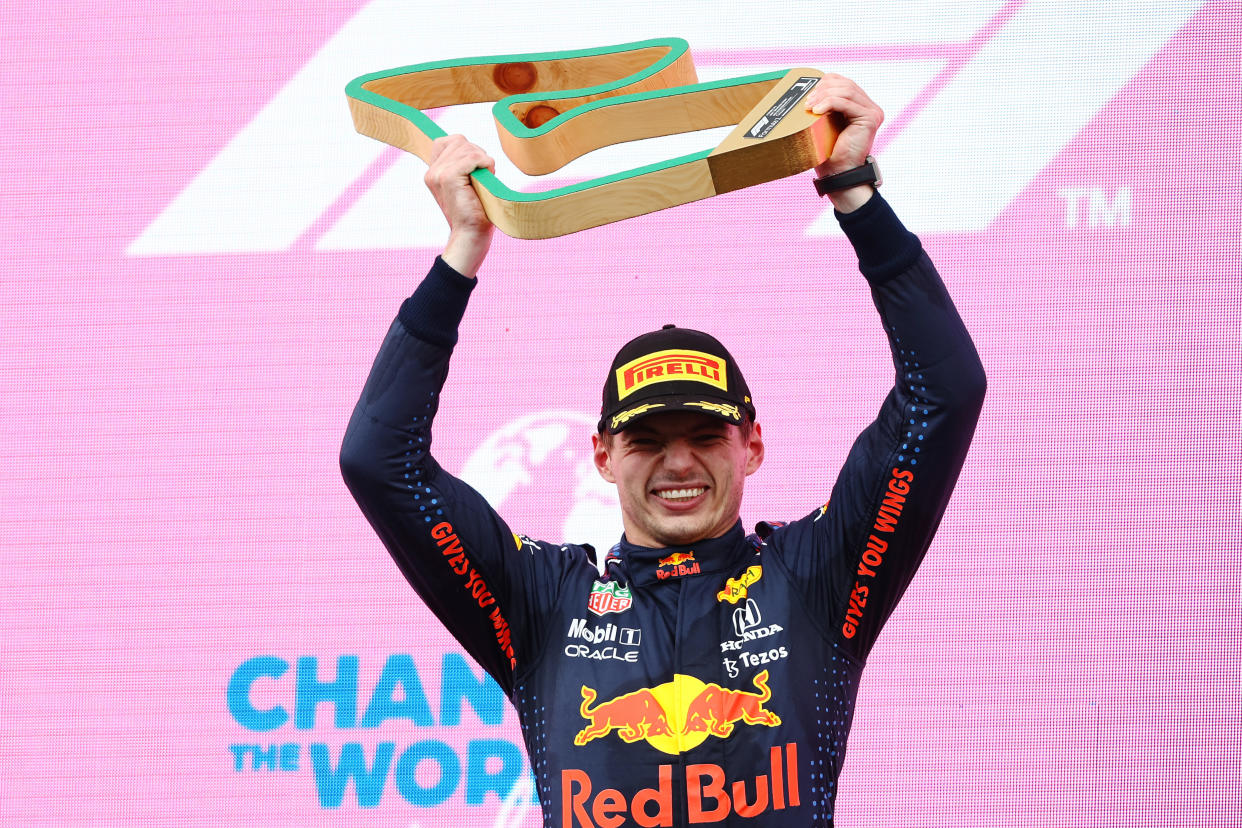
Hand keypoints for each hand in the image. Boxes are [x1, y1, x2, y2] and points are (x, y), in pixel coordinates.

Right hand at [425, 135, 495, 277]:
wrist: (471, 234)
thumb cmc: (474, 212)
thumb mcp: (465, 184)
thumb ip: (463, 166)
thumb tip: (474, 149)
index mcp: (433, 173)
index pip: (446, 141)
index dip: (466, 149)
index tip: (475, 169)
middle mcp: (432, 171)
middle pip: (459, 141)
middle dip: (477, 154)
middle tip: (483, 176)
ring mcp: (438, 174)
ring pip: (467, 148)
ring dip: (483, 160)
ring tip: (484, 179)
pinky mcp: (448, 177)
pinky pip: (472, 158)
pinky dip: (485, 164)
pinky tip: (487, 178)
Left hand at [804, 75, 883, 211]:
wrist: (838, 173)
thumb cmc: (829, 152)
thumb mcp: (825, 124)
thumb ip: (825, 107)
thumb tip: (809, 92)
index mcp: (861, 105)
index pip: (844, 82)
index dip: (826, 82)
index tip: (808, 93)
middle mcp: (869, 107)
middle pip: (845, 84)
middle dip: (823, 88)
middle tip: (807, 101)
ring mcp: (872, 112)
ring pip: (846, 90)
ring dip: (824, 95)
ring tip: (809, 106)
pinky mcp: (870, 118)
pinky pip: (847, 102)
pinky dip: (829, 103)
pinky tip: (816, 111)